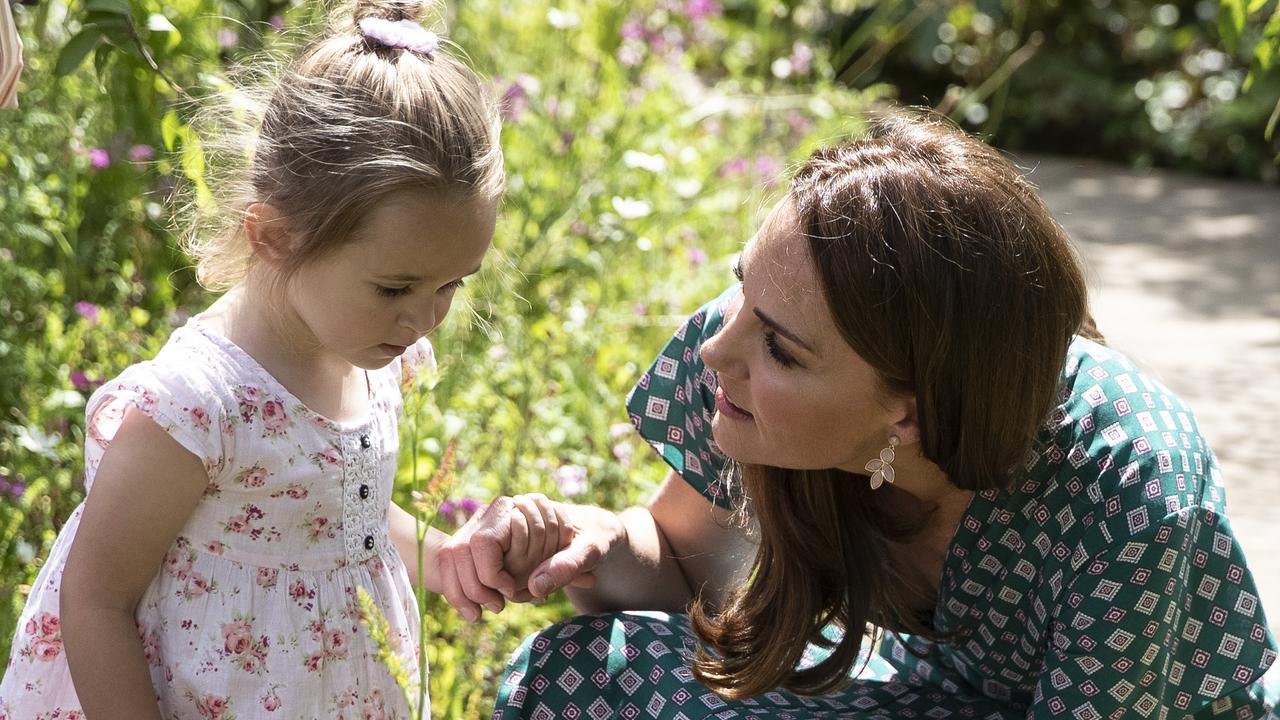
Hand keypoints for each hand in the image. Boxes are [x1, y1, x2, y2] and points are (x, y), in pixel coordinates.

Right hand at [435, 494, 622, 620]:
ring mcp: (477, 529)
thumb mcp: (590, 550)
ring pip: (450, 563)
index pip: (483, 543)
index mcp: (515, 509)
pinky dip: (460, 594)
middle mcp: (490, 514)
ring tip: (489, 610)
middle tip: (499, 607)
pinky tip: (474, 613)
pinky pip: (451, 570)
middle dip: (476, 588)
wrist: (588, 531)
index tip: (510, 592)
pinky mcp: (473, 546)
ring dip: (465, 593)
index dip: (492, 573)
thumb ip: (567, 566)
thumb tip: (536, 589)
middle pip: (459, 554)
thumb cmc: (593, 538)